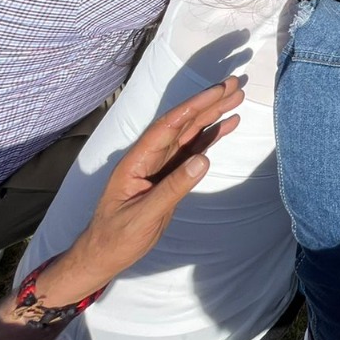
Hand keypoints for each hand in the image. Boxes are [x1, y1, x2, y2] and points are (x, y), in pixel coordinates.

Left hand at [40, 78, 244, 303]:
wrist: (103, 255)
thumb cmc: (116, 237)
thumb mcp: (143, 216)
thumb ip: (173, 188)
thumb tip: (203, 160)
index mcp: (137, 160)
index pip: (169, 126)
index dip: (194, 106)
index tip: (218, 90)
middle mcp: (150, 156)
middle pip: (182, 123)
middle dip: (208, 102)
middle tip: (234, 83)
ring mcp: (161, 164)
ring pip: (190, 132)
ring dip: (213, 114)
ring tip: (236, 96)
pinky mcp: (171, 175)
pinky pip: (194, 150)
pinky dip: (212, 136)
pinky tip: (228, 124)